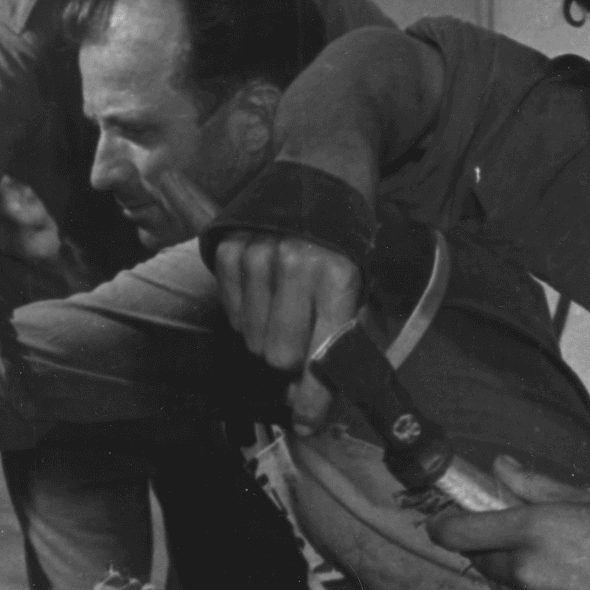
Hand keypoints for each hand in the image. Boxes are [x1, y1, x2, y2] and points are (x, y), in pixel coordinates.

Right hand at [206, 233, 362, 428]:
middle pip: (278, 355)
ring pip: (252, 338)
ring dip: (268, 334)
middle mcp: (295, 265)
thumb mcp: (360, 277)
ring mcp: (256, 256)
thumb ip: (341, 332)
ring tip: (286, 304)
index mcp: (337, 274)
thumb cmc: (347, 231)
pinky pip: (233, 313)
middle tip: (303, 337)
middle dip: (291, 359)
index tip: (307, 424)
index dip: (313, 398)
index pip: (320, 354)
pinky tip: (266, 289)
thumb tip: (315, 392)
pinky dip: (248, 312)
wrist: (323, 165)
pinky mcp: (229, 251)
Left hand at [425, 459, 589, 589]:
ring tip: (559, 568)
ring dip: (511, 575)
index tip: (444, 522)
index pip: (455, 532)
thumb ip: (536, 486)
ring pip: (497, 586)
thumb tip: (501, 467)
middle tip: (527, 540)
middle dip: (490, 547)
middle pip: (477, 558)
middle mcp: (523, 570)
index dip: (443, 525)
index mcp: (532, 530)